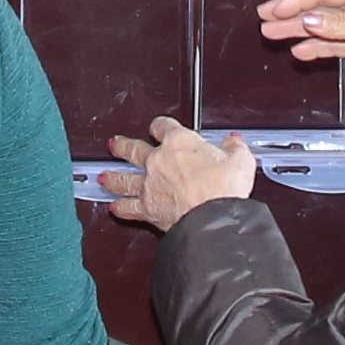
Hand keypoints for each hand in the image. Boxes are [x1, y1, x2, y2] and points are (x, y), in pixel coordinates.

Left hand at [116, 115, 259, 230]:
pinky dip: (120, 208)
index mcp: (179, 142)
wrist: (214, 218)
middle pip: (134, 149)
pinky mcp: (148, 209)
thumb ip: (235, 148)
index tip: (160, 127)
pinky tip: (114, 207)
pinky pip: (128, 207)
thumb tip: (234, 142)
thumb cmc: (224, 189)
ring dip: (113, 176)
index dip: (160, 125)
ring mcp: (150, 185)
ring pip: (124, 178)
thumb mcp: (239, 160)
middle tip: (115, 144)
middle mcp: (159, 161)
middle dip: (123, 146)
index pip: (164, 126)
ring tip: (104, 175)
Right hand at [254, 0, 344, 112]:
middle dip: (291, 13)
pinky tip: (299, 51)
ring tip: (273, 35)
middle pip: (318, 7)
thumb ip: (340, 25)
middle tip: (266, 18)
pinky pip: (330, 44)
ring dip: (297, 30)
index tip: (278, 8)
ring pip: (320, 26)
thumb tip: (310, 20)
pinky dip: (314, 47)